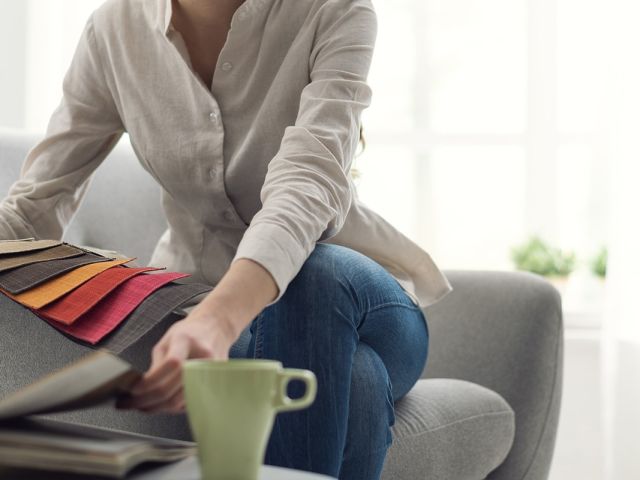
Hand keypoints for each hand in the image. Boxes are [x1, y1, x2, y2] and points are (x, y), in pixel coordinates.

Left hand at [116, 305, 238, 413]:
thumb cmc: (190, 333)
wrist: (215, 329)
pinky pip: (187, 403)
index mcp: (187, 341)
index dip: (150, 382)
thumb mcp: (167, 340)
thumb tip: (141, 388)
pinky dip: (170, 407)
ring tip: (141, 405)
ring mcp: (210, 372)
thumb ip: (156, 363)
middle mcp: (202, 357)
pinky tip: (159, 403)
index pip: (170, 365)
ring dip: (156, 408)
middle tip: (130, 403)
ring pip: (179, 402)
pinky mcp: (212, 385)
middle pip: (173, 389)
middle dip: (146, 401)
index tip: (133, 390)